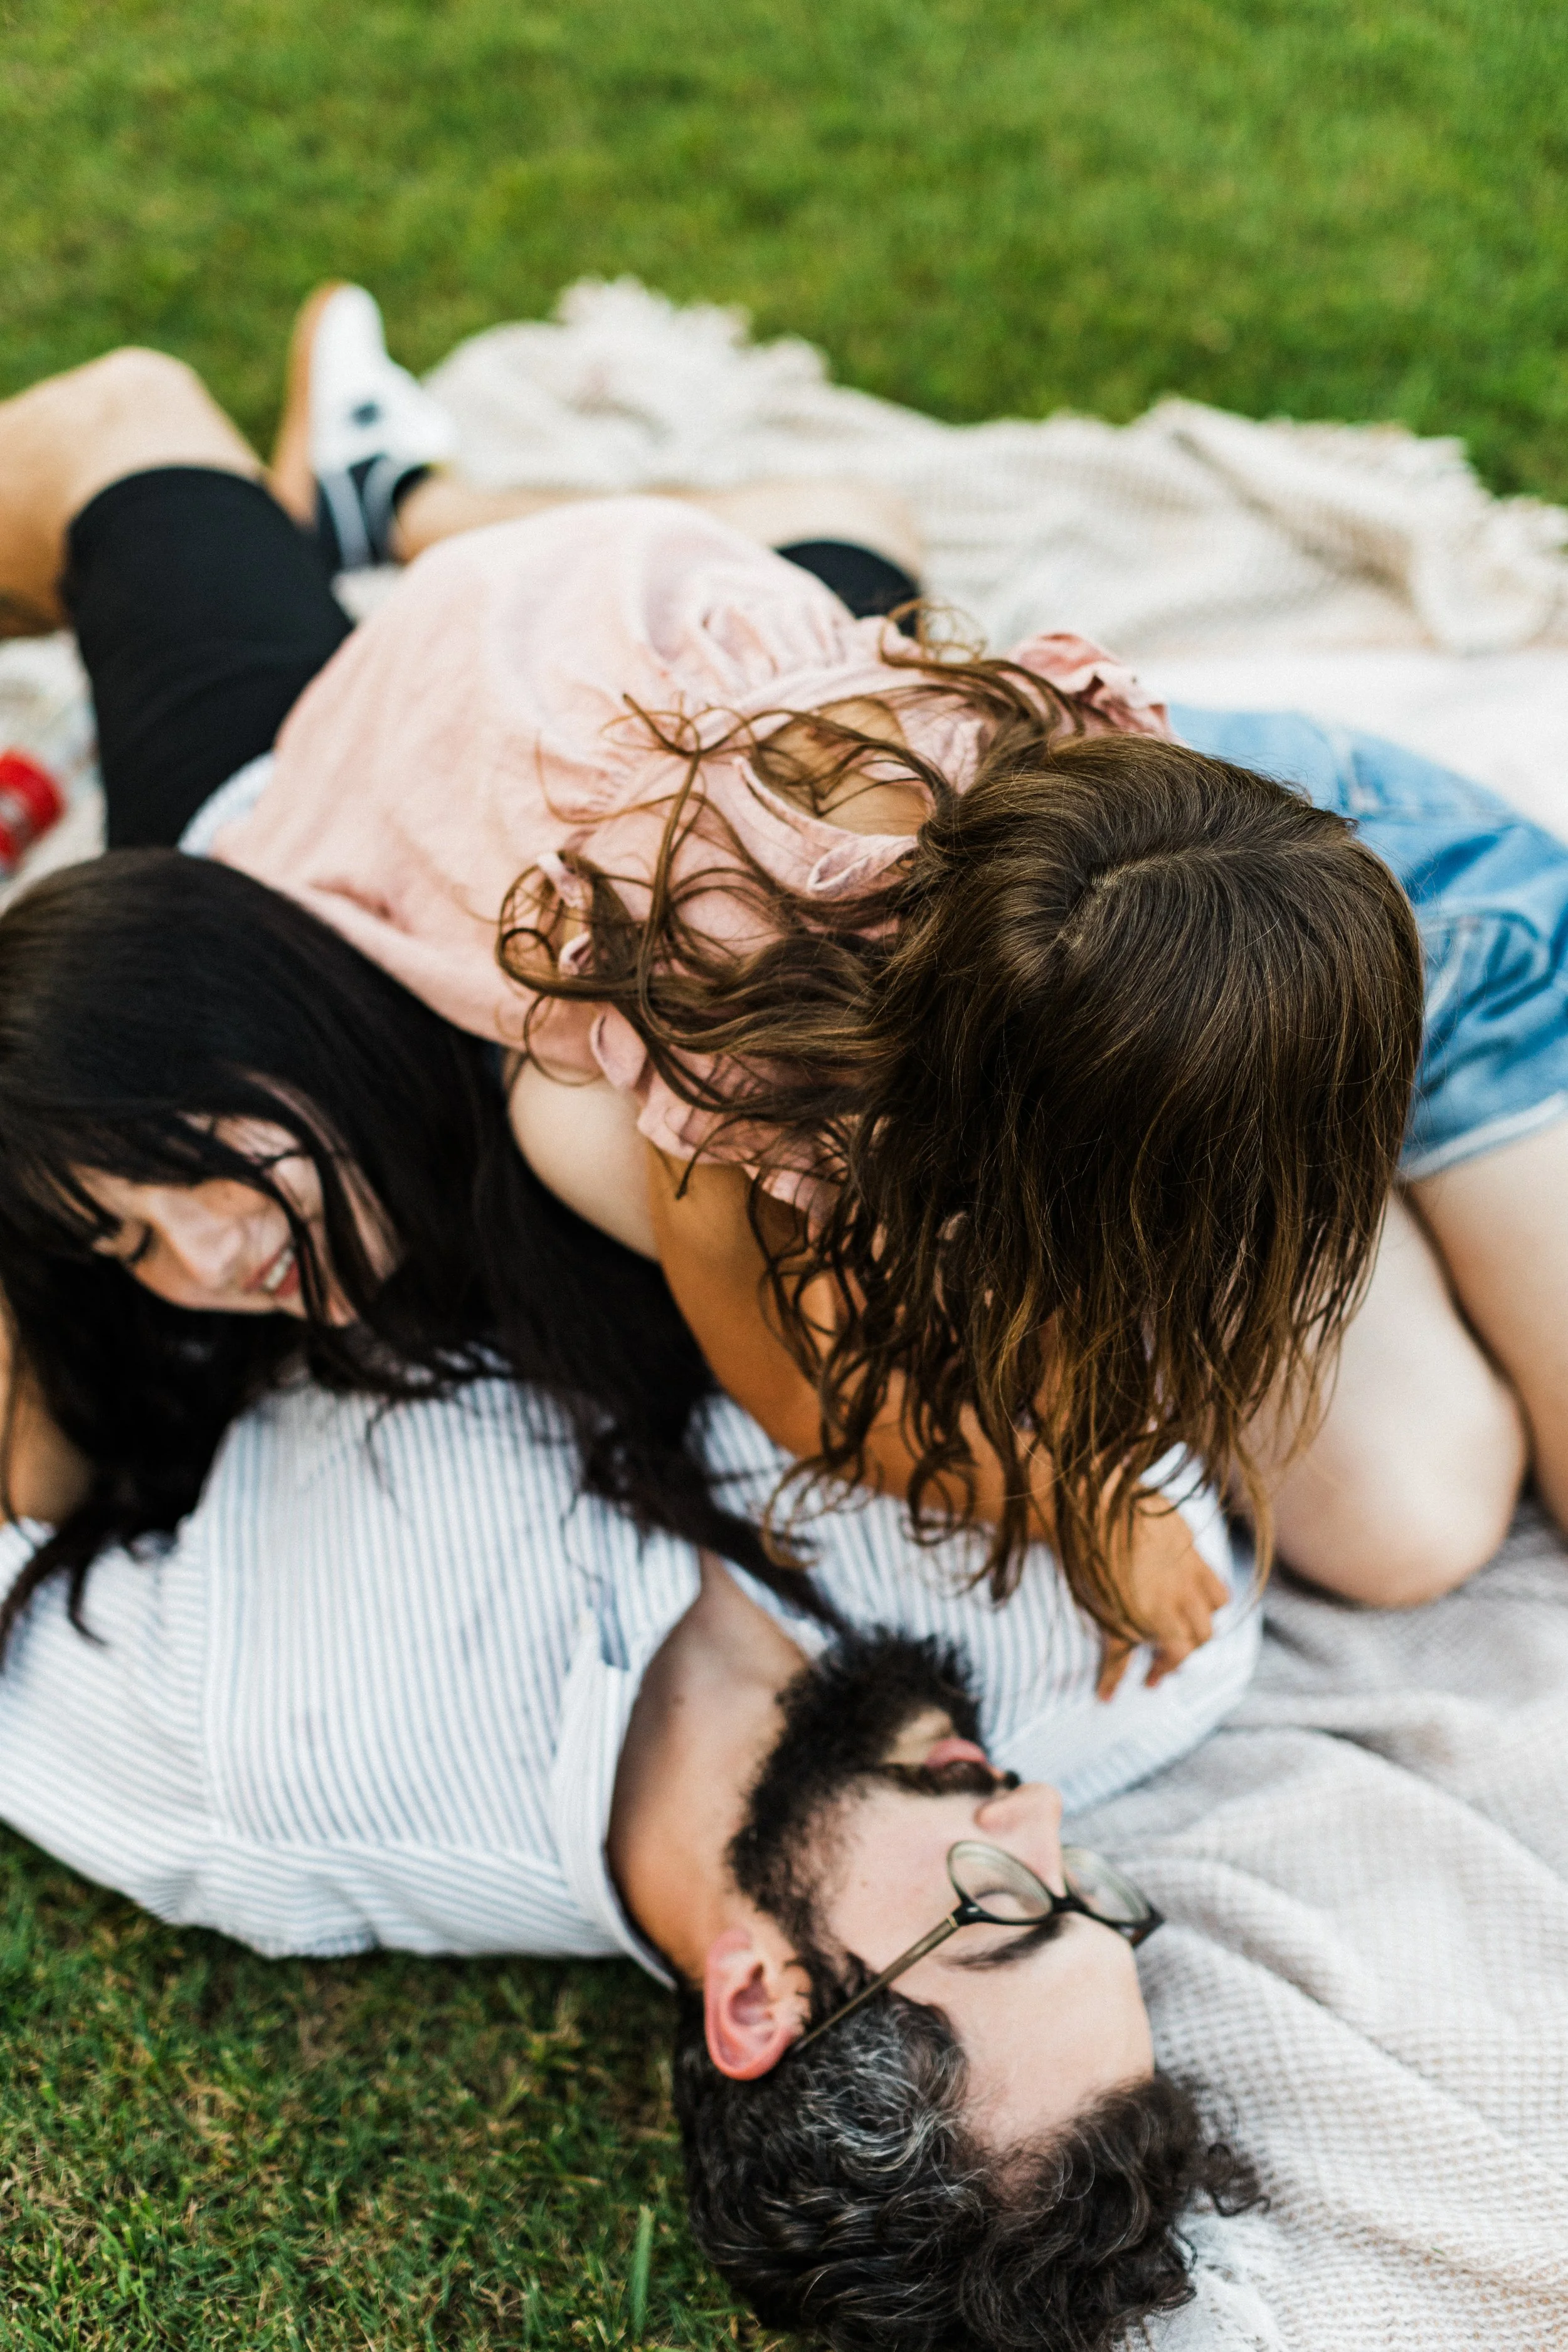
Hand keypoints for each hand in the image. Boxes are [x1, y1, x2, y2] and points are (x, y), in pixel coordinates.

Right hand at [1096, 1500, 1228, 1700]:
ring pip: (1180, 1650)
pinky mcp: (1121, 1619)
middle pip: (1205, 1631)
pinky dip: (1112, 1678)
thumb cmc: (1122, 1498)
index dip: (1209, 1611)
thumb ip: (1174, 1531)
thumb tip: (1172, 1524)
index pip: (1218, 1598)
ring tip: (1154, 1677)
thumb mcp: (1162, 1510)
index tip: (1197, 1622)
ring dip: (1169, 1664)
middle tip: (1175, 1654)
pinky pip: (1121, 1656)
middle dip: (1193, 1643)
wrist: (1090, 1507)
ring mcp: (1154, 1609)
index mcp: (1194, 1564)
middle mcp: (1183, 1591)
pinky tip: (1106, 1695)